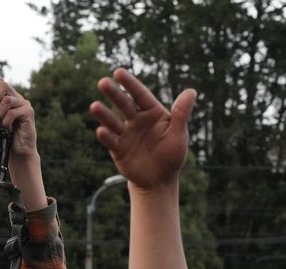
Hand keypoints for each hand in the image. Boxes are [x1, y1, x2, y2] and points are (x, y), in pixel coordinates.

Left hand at [0, 78, 36, 159]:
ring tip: (1, 123)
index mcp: (9, 97)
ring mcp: (24, 104)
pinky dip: (6, 122)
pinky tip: (8, 128)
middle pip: (3, 84)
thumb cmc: (6, 136)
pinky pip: (12, 112)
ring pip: (6, 100)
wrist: (19, 151)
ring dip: (0, 114)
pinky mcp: (28, 112)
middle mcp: (17, 98)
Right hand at [89, 68, 195, 191]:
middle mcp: (136, 120)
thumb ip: (181, 114)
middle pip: (124, 104)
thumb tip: (191, 91)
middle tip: (103, 82)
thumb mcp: (178, 134)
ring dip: (104, 114)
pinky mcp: (118, 149)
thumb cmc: (172, 154)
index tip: (118, 72)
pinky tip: (101, 130)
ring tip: (94, 106)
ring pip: (113, 121)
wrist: (160, 179)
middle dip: (113, 94)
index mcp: (152, 112)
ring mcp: (125, 134)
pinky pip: (111, 141)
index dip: (130, 84)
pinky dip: (106, 136)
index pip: (140, 95)